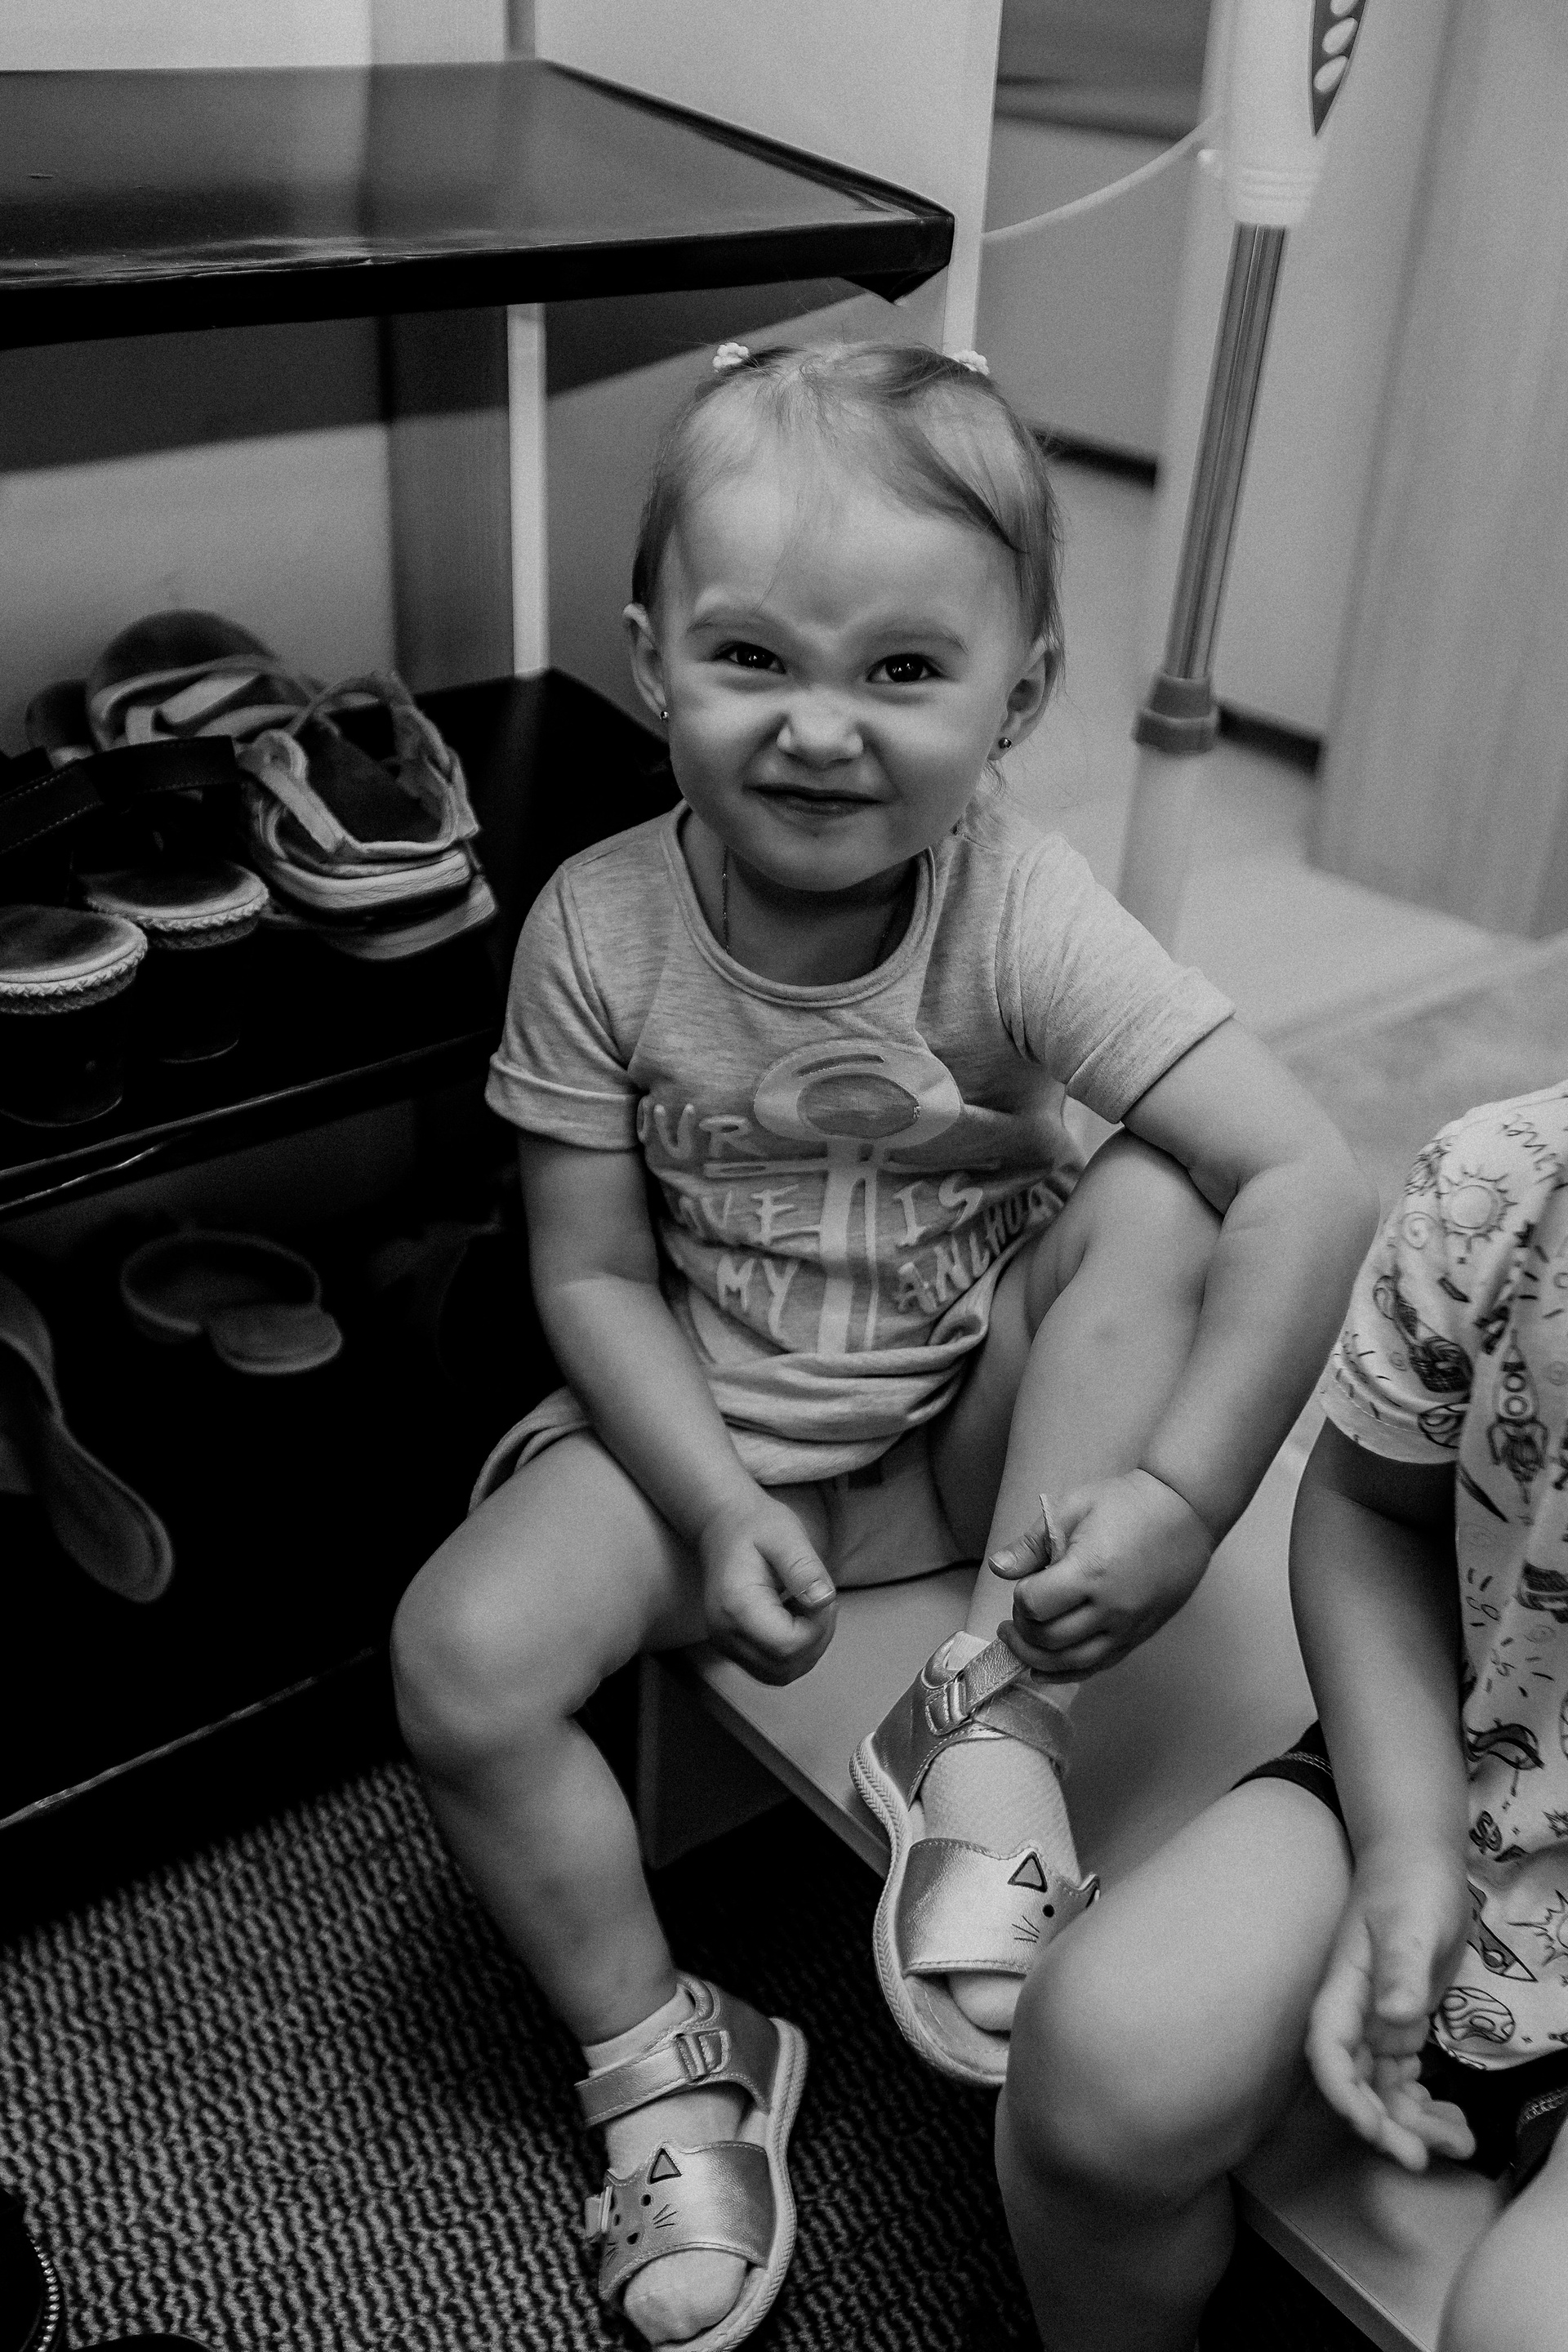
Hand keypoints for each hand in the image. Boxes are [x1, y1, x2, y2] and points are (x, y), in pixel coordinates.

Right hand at [697, 1493, 836, 1685]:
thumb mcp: (785, 1534)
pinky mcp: (734, 1649)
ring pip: (781, 1674)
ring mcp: (726, 1645)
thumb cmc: (755, 1525)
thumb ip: (804, 1568)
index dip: (817, 1627)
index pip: (787, 1645)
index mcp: (736, 1605)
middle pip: (785, 1665)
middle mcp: (725, 1634)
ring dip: (808, 1648)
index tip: (822, 1595)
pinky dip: (794, 1653)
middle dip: (817, 1638)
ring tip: (807, 1607)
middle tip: (817, 1597)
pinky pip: (772, 1669)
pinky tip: (795, 1619)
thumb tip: (823, 1601)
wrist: (723, 1525)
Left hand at [986, 1470, 1212, 1677]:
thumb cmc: (1125, 1504)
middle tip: (1019, 1610)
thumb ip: (1032, 1543)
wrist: (1183, 1513)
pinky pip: (1097, 1667)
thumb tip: (998, 1568)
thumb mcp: (1073, 1508)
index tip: (1027, 1582)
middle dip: (1023, 1628)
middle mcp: (1110, 1608)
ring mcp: (1127, 1628)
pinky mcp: (1138, 1637)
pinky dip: (1065, 1674)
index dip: (1020, 1597)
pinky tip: (1042, 1669)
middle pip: (1048, 1639)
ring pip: (1070, 1663)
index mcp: (1091, 1572)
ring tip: (1019, 1639)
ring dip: (1035, 1657)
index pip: (1035, 1605)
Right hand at [1306, 1840, 1473, 2171]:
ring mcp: (1377, 2023)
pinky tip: (1455, 2124)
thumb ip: (1401, 1967)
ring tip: (1456, 2145)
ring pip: (1383, 2089)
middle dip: (1383, 2125)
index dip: (1343, 2093)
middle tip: (1419, 2159)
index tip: (1373, 2127)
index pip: (1327, 2050)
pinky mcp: (1400, 2027)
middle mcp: (1354, 2014)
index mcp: (1343, 1989)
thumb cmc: (1409, 1886)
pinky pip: (1405, 2079)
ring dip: (1411, 2124)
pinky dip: (1425, 2106)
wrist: (1418, 1862)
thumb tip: (1394, 2016)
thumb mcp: (1410, 1923)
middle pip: (1355, 2082)